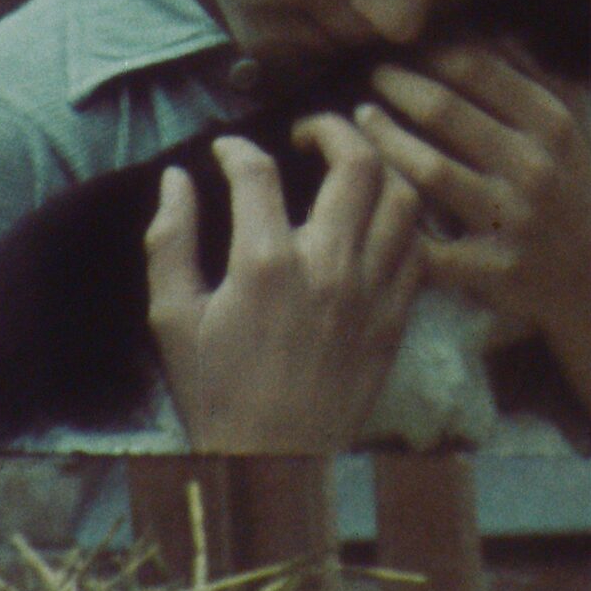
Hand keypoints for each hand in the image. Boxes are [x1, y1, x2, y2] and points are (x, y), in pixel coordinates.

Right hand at [142, 122, 424, 452]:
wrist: (273, 463)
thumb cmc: (216, 392)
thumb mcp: (173, 318)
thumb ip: (171, 240)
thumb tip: (177, 179)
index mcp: (265, 263)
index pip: (258, 171)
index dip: (236, 148)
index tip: (226, 151)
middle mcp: (328, 267)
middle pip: (355, 162)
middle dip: (332, 127)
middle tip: (310, 133)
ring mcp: (371, 292)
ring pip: (402, 198)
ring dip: (381, 167)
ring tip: (355, 164)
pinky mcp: (396, 317)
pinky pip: (420, 249)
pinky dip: (405, 222)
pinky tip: (380, 219)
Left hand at [356, 44, 590, 337]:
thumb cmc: (562, 187)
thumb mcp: (557, 129)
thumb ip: (516, 79)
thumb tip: (459, 28)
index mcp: (551, 124)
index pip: (474, 68)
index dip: (426, 53)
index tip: (401, 49)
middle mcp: (534, 168)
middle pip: (443, 110)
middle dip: (394, 86)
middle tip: (371, 76)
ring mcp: (513, 221)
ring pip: (428, 170)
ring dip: (383, 139)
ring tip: (359, 121)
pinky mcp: (492, 270)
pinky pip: (426, 240)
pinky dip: (393, 214)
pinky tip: (371, 192)